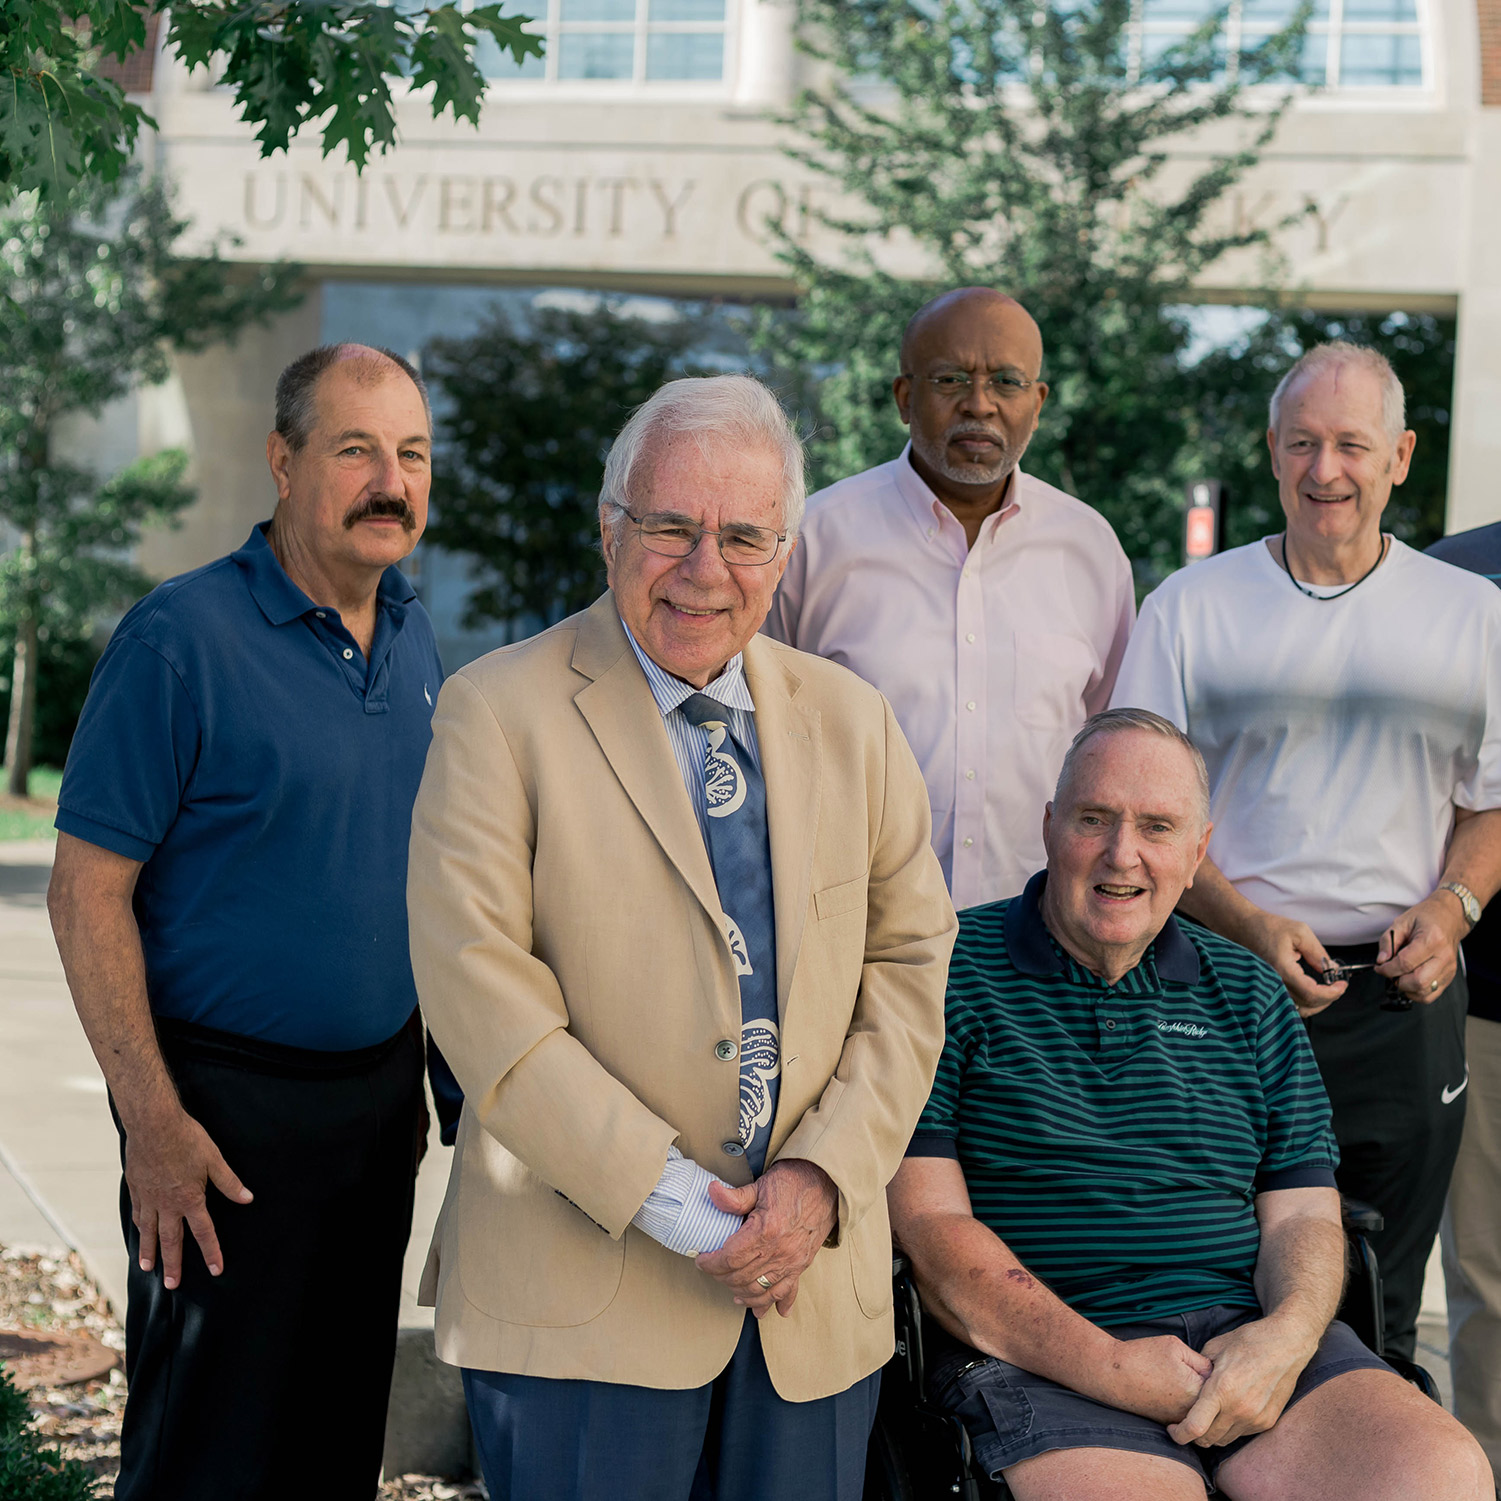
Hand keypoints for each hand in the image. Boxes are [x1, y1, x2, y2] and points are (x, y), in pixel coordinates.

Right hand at [124, 1107, 251, 1288]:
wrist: (153, 1125)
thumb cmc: (186, 1139)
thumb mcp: (214, 1160)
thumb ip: (229, 1183)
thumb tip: (247, 1199)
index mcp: (190, 1199)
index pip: (204, 1232)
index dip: (212, 1252)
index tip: (216, 1270)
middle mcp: (167, 1205)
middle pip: (172, 1240)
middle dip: (174, 1264)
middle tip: (172, 1284)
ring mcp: (149, 1198)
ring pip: (150, 1232)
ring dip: (150, 1252)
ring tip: (149, 1268)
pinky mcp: (137, 1189)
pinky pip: (138, 1214)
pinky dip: (140, 1228)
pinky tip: (140, 1234)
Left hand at [696, 1158, 837, 1318]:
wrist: (825, 1184)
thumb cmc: (792, 1182)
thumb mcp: (760, 1185)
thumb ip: (735, 1196)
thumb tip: (711, 1192)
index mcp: (765, 1231)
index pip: (730, 1259)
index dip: (711, 1264)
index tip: (701, 1261)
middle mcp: (780, 1251)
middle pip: (742, 1278)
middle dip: (722, 1278)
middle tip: (712, 1271)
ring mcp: (793, 1261)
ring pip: (761, 1290)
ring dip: (743, 1295)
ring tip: (732, 1293)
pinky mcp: (802, 1264)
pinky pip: (787, 1291)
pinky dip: (775, 1303)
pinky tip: (765, 1311)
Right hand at [1096, 1333, 1211, 1425]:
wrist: (1111, 1374)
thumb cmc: (1142, 1356)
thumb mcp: (1175, 1346)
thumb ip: (1201, 1361)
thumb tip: (1215, 1373)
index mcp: (1197, 1391)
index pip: (1222, 1385)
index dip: (1218, 1372)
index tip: (1209, 1363)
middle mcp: (1191, 1411)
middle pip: (1214, 1403)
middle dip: (1211, 1389)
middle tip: (1197, 1371)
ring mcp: (1179, 1420)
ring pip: (1200, 1411)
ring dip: (1199, 1399)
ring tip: (1183, 1379)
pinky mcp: (1167, 1423)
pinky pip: (1186, 1416)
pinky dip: (1184, 1405)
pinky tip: (1172, 1389)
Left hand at [1167, 1315, 1317, 1446]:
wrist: (1285, 1345)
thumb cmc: (1247, 1342)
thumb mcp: (1214, 1348)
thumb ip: (1199, 1371)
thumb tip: (1187, 1384)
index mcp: (1222, 1390)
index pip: (1195, 1427)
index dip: (1179, 1434)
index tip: (1172, 1430)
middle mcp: (1239, 1409)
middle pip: (1208, 1439)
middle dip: (1193, 1436)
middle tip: (1186, 1423)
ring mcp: (1255, 1418)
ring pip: (1225, 1439)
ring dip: (1212, 1433)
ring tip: (1206, 1416)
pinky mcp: (1267, 1421)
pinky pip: (1241, 1433)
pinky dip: (1230, 1428)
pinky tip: (1228, 1411)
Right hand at [1240, 911, 1346, 1017]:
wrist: (1243, 927)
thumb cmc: (1267, 927)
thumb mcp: (1300, 932)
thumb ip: (1318, 953)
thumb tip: (1332, 970)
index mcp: (1282, 969)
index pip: (1312, 993)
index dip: (1332, 993)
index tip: (1342, 985)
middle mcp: (1274, 982)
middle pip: (1308, 1004)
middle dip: (1328, 997)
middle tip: (1338, 986)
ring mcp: (1269, 987)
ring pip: (1299, 1009)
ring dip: (1317, 1003)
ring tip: (1326, 990)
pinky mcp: (1268, 988)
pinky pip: (1289, 1004)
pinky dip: (1304, 1002)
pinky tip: (1310, 990)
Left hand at [1377, 894, 1464, 1003]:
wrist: (1450, 918)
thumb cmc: (1427, 917)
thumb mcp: (1402, 922)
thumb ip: (1388, 942)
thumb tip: (1381, 961)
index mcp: (1432, 940)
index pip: (1405, 964)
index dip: (1387, 969)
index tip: (1380, 967)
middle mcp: (1444, 957)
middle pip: (1418, 982)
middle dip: (1397, 981)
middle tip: (1390, 971)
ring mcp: (1449, 968)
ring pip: (1425, 992)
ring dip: (1407, 988)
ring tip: (1400, 975)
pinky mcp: (1450, 976)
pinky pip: (1431, 994)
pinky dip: (1416, 992)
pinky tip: (1410, 979)